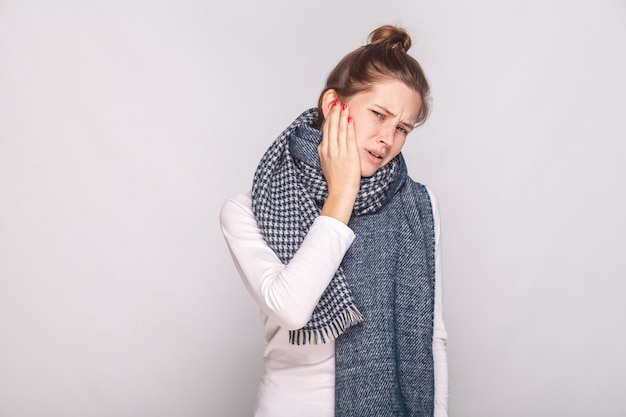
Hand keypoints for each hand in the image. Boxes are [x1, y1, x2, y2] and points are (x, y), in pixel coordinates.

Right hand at [318, 100, 360, 223]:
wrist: (340, 192)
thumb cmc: (335, 180)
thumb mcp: (326, 164)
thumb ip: (326, 152)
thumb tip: (326, 143)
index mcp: (323, 151)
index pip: (325, 130)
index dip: (328, 118)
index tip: (330, 109)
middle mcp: (329, 149)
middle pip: (331, 127)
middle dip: (333, 113)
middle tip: (336, 101)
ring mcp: (339, 151)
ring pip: (339, 129)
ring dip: (341, 116)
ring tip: (343, 105)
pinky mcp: (349, 154)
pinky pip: (349, 137)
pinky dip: (349, 126)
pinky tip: (350, 118)